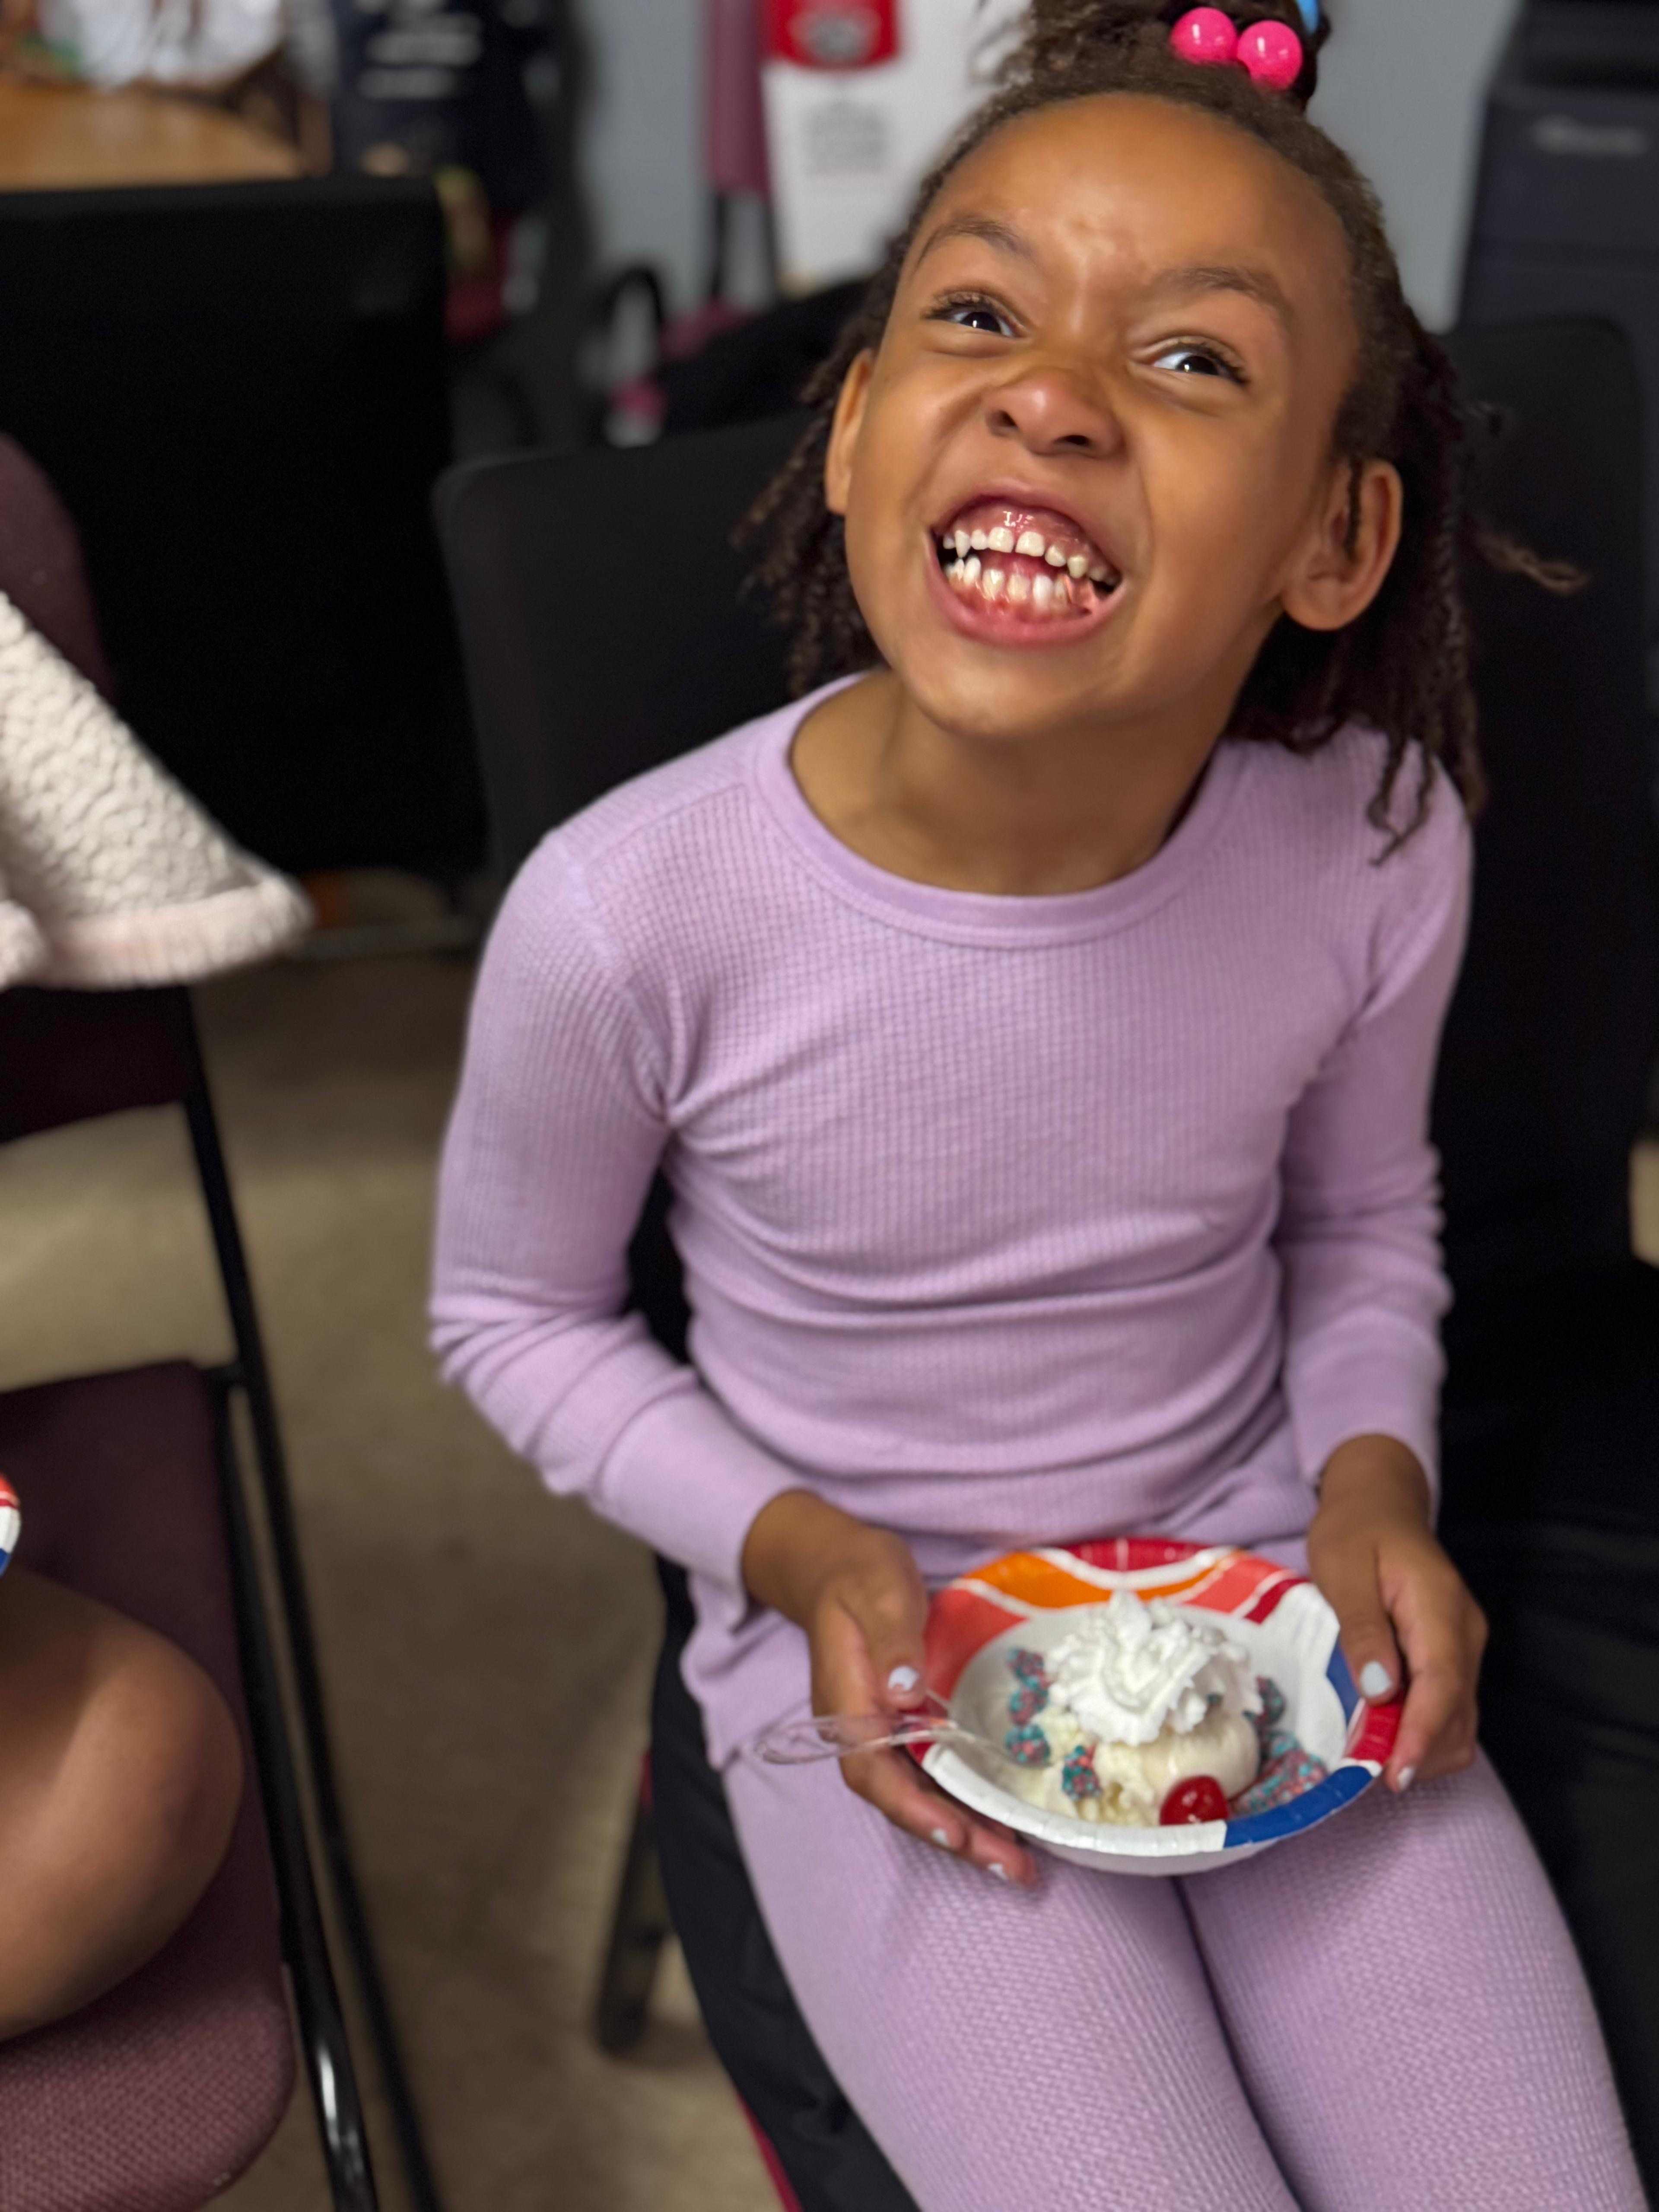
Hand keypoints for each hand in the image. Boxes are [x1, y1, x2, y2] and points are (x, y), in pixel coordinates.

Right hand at [742, 1490, 1035, 1884]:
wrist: (836, 1565)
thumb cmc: (860, 1573)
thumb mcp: (879, 1590)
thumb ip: (891, 1637)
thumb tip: (905, 1694)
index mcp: (846, 1703)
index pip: (871, 1771)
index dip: (912, 1809)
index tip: (956, 1834)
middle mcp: (860, 1728)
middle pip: (902, 1798)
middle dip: (955, 1837)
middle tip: (1013, 1867)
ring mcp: (881, 1730)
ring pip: (920, 1793)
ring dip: (966, 1828)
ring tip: (1020, 1861)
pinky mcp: (903, 1724)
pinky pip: (932, 1773)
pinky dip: (965, 1799)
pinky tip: (1002, 1816)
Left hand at [1307, 1436, 1486, 1791]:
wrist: (1379, 1503)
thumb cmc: (1354, 1532)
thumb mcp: (1343, 1569)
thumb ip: (1363, 1628)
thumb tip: (1381, 1689)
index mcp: (1439, 1607)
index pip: (1442, 1684)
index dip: (1421, 1734)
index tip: (1396, 1773)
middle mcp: (1464, 1633)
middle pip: (1457, 1712)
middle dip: (1419, 1751)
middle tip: (1365, 1775)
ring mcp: (1464, 1646)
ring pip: (1459, 1719)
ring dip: (1421, 1748)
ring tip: (1369, 1763)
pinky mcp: (1453, 1656)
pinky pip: (1448, 1707)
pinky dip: (1422, 1732)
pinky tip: (1385, 1738)